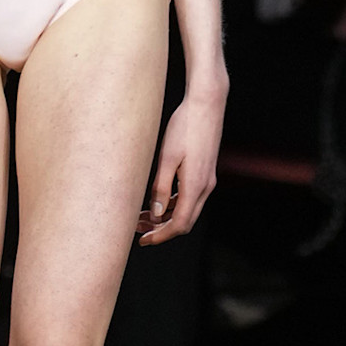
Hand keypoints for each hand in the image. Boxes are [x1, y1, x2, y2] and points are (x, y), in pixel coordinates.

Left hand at [138, 74, 227, 245]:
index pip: (179, 224)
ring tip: (142, 215)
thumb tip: (155, 214)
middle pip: (184, 221)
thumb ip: (160, 187)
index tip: (144, 240)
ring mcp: (207, 180)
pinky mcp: (205, 172)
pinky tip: (158, 199)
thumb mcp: (166, 157)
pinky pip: (190, 197)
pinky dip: (174, 204)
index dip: (161, 236)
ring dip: (166, 216)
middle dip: (161, 229)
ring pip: (187, 209)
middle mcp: (205, 187)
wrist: (207, 104)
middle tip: (138, 230)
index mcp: (195, 186)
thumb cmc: (184, 126)